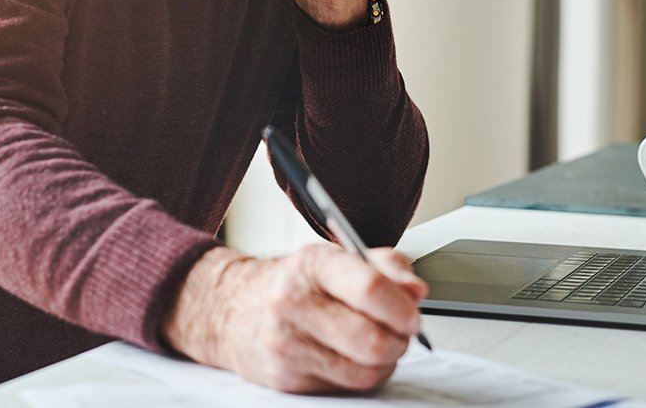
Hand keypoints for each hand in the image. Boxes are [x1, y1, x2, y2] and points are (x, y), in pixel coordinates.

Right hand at [162, 244, 427, 393]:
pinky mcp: (286, 378)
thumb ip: (384, 267)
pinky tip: (350, 356)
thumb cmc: (293, 283)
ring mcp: (286, 344)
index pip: (370, 288)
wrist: (230, 310)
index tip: (412, 314)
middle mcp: (293, 302)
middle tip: (401, 332)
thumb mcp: (334, 259)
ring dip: (384, 361)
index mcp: (312, 264)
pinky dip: (360, 374)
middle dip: (399, 341)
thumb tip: (416, 290)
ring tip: (376, 343)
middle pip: (372, 340)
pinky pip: (346, 386)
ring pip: (365, 371)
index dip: (403, 308)